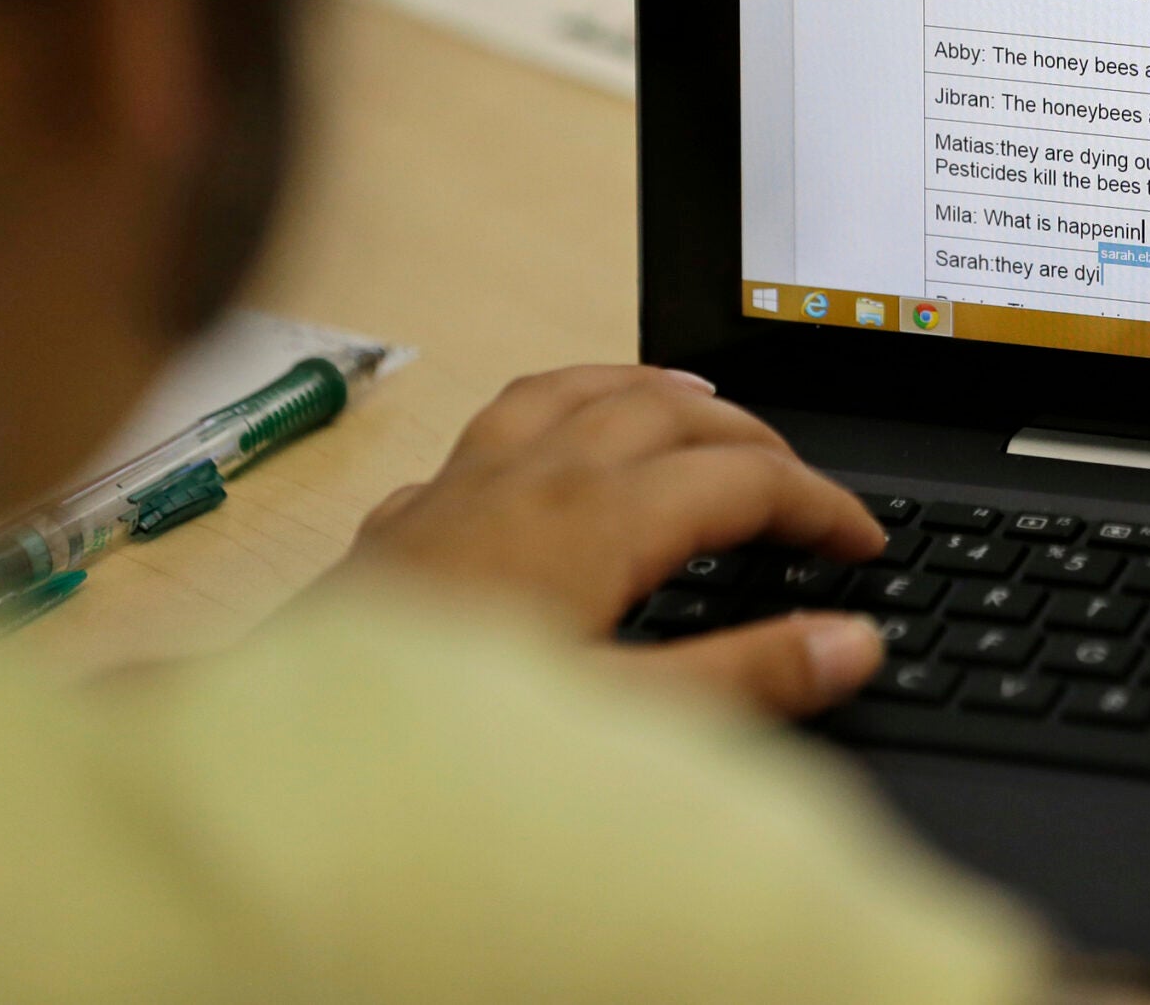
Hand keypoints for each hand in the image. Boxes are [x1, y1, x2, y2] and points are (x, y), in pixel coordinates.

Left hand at [340, 365, 888, 718]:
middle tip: (803, 484)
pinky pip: (494, 426)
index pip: (742, 479)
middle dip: (752, 434)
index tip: (862, 545)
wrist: (287, 760)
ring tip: (699, 403)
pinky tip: (549, 452)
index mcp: (597, 517)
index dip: (819, 505)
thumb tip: (849, 642)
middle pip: (668, 410)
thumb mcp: (622, 724)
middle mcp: (530, 478)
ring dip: (651, 390)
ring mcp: (460, 486)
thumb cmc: (446, 746)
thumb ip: (746, 678)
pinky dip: (551, 417)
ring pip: (575, 391)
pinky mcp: (407, 515)